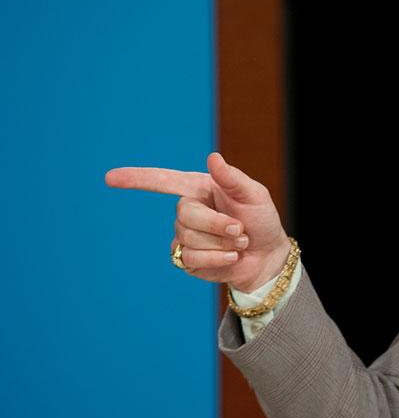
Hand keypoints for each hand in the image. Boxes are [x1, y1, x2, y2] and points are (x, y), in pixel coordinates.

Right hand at [106, 152, 290, 291]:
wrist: (268, 256)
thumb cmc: (262, 220)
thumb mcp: (254, 195)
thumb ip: (233, 178)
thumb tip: (213, 157)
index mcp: (200, 188)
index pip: (164, 181)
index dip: (137, 179)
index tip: (110, 178)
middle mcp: (188, 210)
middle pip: (184, 214)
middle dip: (217, 224)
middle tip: (241, 229)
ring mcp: (184, 235)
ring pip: (188, 238)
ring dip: (221, 242)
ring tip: (239, 242)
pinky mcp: (186, 260)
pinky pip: (191, 258)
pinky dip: (217, 258)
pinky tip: (231, 257)